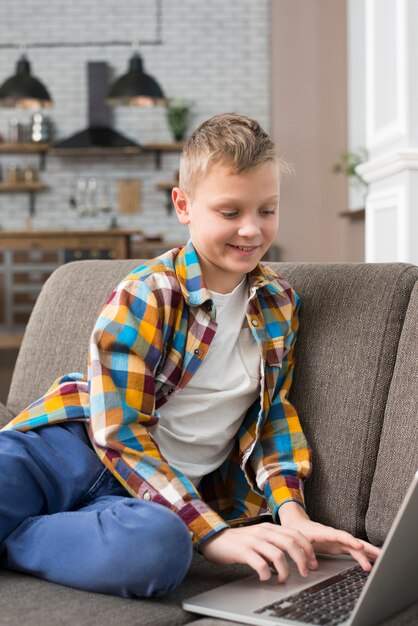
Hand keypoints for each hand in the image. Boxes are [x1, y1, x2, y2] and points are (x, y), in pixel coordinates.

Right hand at [199, 524, 318, 582]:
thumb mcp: (259, 539)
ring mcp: (253, 541)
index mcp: (270, 528)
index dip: (307, 549)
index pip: (296, 534)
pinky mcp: (243, 551)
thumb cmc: (238, 541)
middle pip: (290, 543)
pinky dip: (266, 574)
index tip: (313, 562)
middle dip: (302, 560)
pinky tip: (265, 578)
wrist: (214, 538)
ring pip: (278, 555)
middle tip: (305, 573)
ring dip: (285, 571)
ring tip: (283, 579)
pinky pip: (260, 564)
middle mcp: (263, 532)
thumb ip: (274, 545)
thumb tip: (289, 561)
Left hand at [279, 503, 380, 571]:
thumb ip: (306, 552)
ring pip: (356, 546)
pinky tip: (372, 560)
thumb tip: (313, 566)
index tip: (359, 545)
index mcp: (324, 532)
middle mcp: (334, 536)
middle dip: (366, 547)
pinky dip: (363, 555)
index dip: (349, 540)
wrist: (297, 524)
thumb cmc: (298, 531)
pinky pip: (353, 550)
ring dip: (368, 552)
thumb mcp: (299, 540)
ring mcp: (338, 541)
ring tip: (382, 559)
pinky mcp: (339, 546)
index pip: (339, 535)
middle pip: (353, 541)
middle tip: (380, 555)